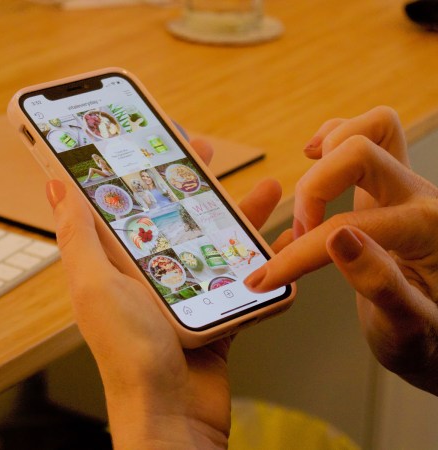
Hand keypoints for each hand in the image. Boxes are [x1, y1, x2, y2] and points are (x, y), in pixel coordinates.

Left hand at [46, 138, 282, 448]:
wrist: (174, 416)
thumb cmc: (130, 355)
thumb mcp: (96, 286)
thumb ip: (79, 237)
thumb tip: (54, 186)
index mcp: (111, 263)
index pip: (119, 202)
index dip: (130, 167)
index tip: (146, 135)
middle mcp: (144, 274)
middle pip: (168, 214)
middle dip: (186, 180)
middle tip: (203, 150)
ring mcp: (180, 292)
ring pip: (209, 241)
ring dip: (235, 214)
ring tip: (265, 188)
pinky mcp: (211, 311)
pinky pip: (237, 275)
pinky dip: (257, 257)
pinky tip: (276, 239)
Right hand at [245, 106, 437, 394]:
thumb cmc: (431, 338)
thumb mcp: (409, 330)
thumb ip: (381, 284)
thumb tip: (338, 238)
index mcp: (427, 233)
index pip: (347, 225)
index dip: (299, 254)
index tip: (269, 277)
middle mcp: (420, 198)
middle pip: (362, 148)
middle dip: (313, 187)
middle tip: (299, 232)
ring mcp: (405, 188)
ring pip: (373, 127)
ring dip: (326, 154)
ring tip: (306, 199)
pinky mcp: (389, 188)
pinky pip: (369, 136)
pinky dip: (332, 139)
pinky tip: (312, 158)